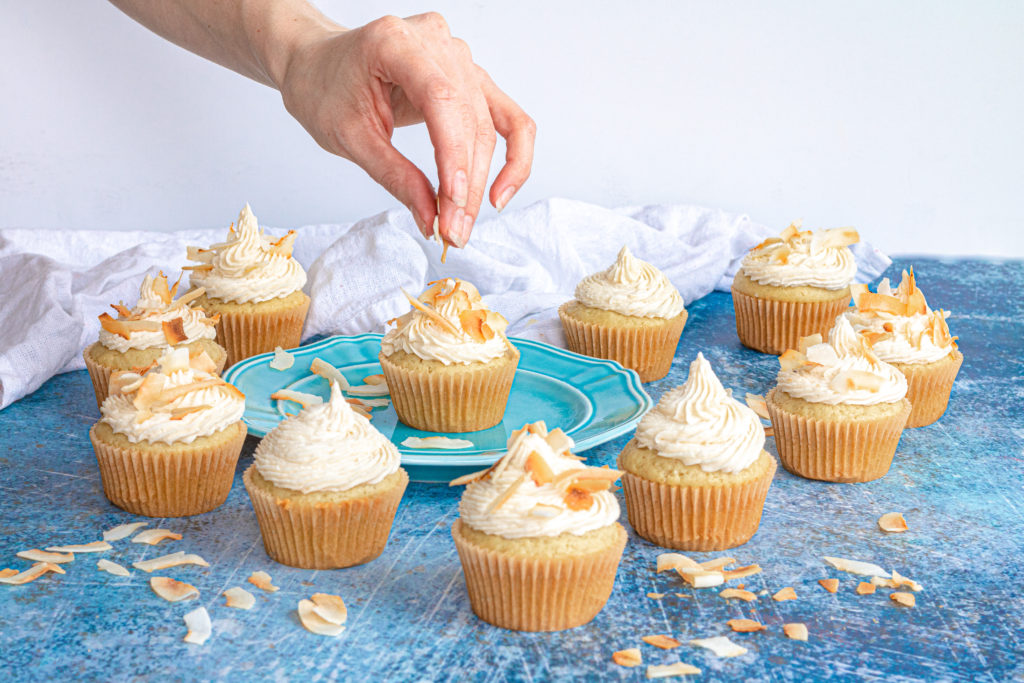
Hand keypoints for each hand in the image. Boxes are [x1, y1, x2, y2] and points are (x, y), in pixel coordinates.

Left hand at [278, 13, 535, 247]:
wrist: (318, 65)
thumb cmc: (324, 89)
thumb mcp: (349, 138)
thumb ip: (394, 176)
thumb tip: (431, 218)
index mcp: (396, 42)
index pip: (441, 100)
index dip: (453, 157)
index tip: (451, 206)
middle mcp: (435, 41)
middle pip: (469, 119)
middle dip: (465, 184)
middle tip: (453, 232)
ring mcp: (457, 55)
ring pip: (488, 126)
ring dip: (482, 181)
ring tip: (463, 222)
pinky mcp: (469, 76)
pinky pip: (506, 117)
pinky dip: (512, 156)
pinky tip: (500, 191)